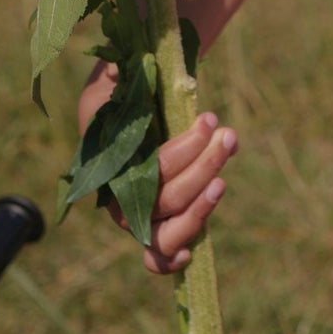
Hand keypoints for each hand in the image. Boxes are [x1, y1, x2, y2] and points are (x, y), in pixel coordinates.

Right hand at [78, 62, 237, 274]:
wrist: (126, 96)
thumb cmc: (121, 87)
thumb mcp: (115, 75)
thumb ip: (116, 76)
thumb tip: (119, 71)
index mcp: (105, 161)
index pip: (147, 169)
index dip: (182, 152)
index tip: (210, 119)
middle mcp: (118, 195)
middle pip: (164, 199)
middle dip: (203, 167)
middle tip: (227, 135)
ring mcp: (138, 213)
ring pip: (166, 231)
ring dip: (202, 207)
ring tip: (224, 177)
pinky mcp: (158, 221)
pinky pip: (155, 256)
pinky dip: (170, 261)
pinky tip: (192, 253)